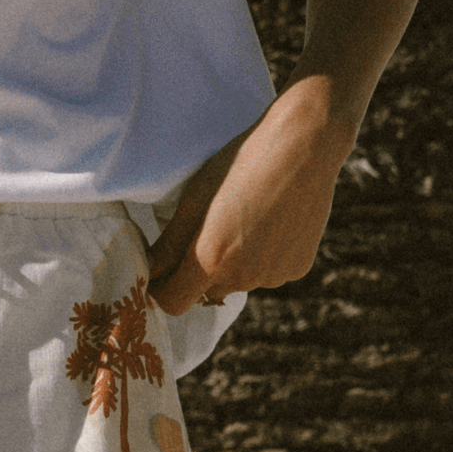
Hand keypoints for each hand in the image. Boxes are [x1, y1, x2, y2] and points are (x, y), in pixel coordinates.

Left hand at [147, 83, 352, 316]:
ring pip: (240, 282)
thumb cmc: (240, 164)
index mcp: (210, 258)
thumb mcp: (195, 198)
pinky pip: (269, 273)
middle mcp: (243, 277)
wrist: (303, 148)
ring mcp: (274, 276)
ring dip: (234, 265)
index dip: (162, 290)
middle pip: (207, 293)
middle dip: (199, 273)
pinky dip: (263, 258)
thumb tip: (149, 270)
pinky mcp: (298, 269)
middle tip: (207, 231)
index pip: (173, 303)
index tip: (161, 271)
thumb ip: (169, 243)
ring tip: (243, 219)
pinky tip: (269, 222)